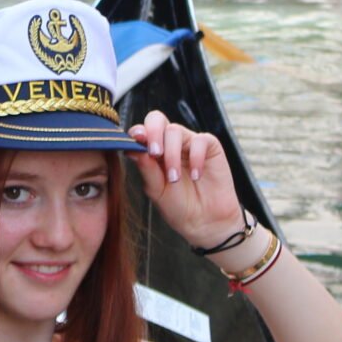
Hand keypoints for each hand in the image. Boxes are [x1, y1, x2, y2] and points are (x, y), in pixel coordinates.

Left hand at [127, 115, 243, 250]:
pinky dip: (196, 157)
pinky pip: (201, 140)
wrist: (205, 222)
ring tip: (175, 178)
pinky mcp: (210, 147)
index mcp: (152, 152)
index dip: (138, 132)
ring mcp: (189, 143)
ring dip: (172, 154)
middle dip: (153, 132)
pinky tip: (196, 175)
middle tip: (155, 153)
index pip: (141, 131)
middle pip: (157, 119)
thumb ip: (146, 168)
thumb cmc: (178, 207)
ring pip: (175, 131)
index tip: (136, 140)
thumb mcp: (157, 190)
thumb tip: (131, 148)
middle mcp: (169, 143)